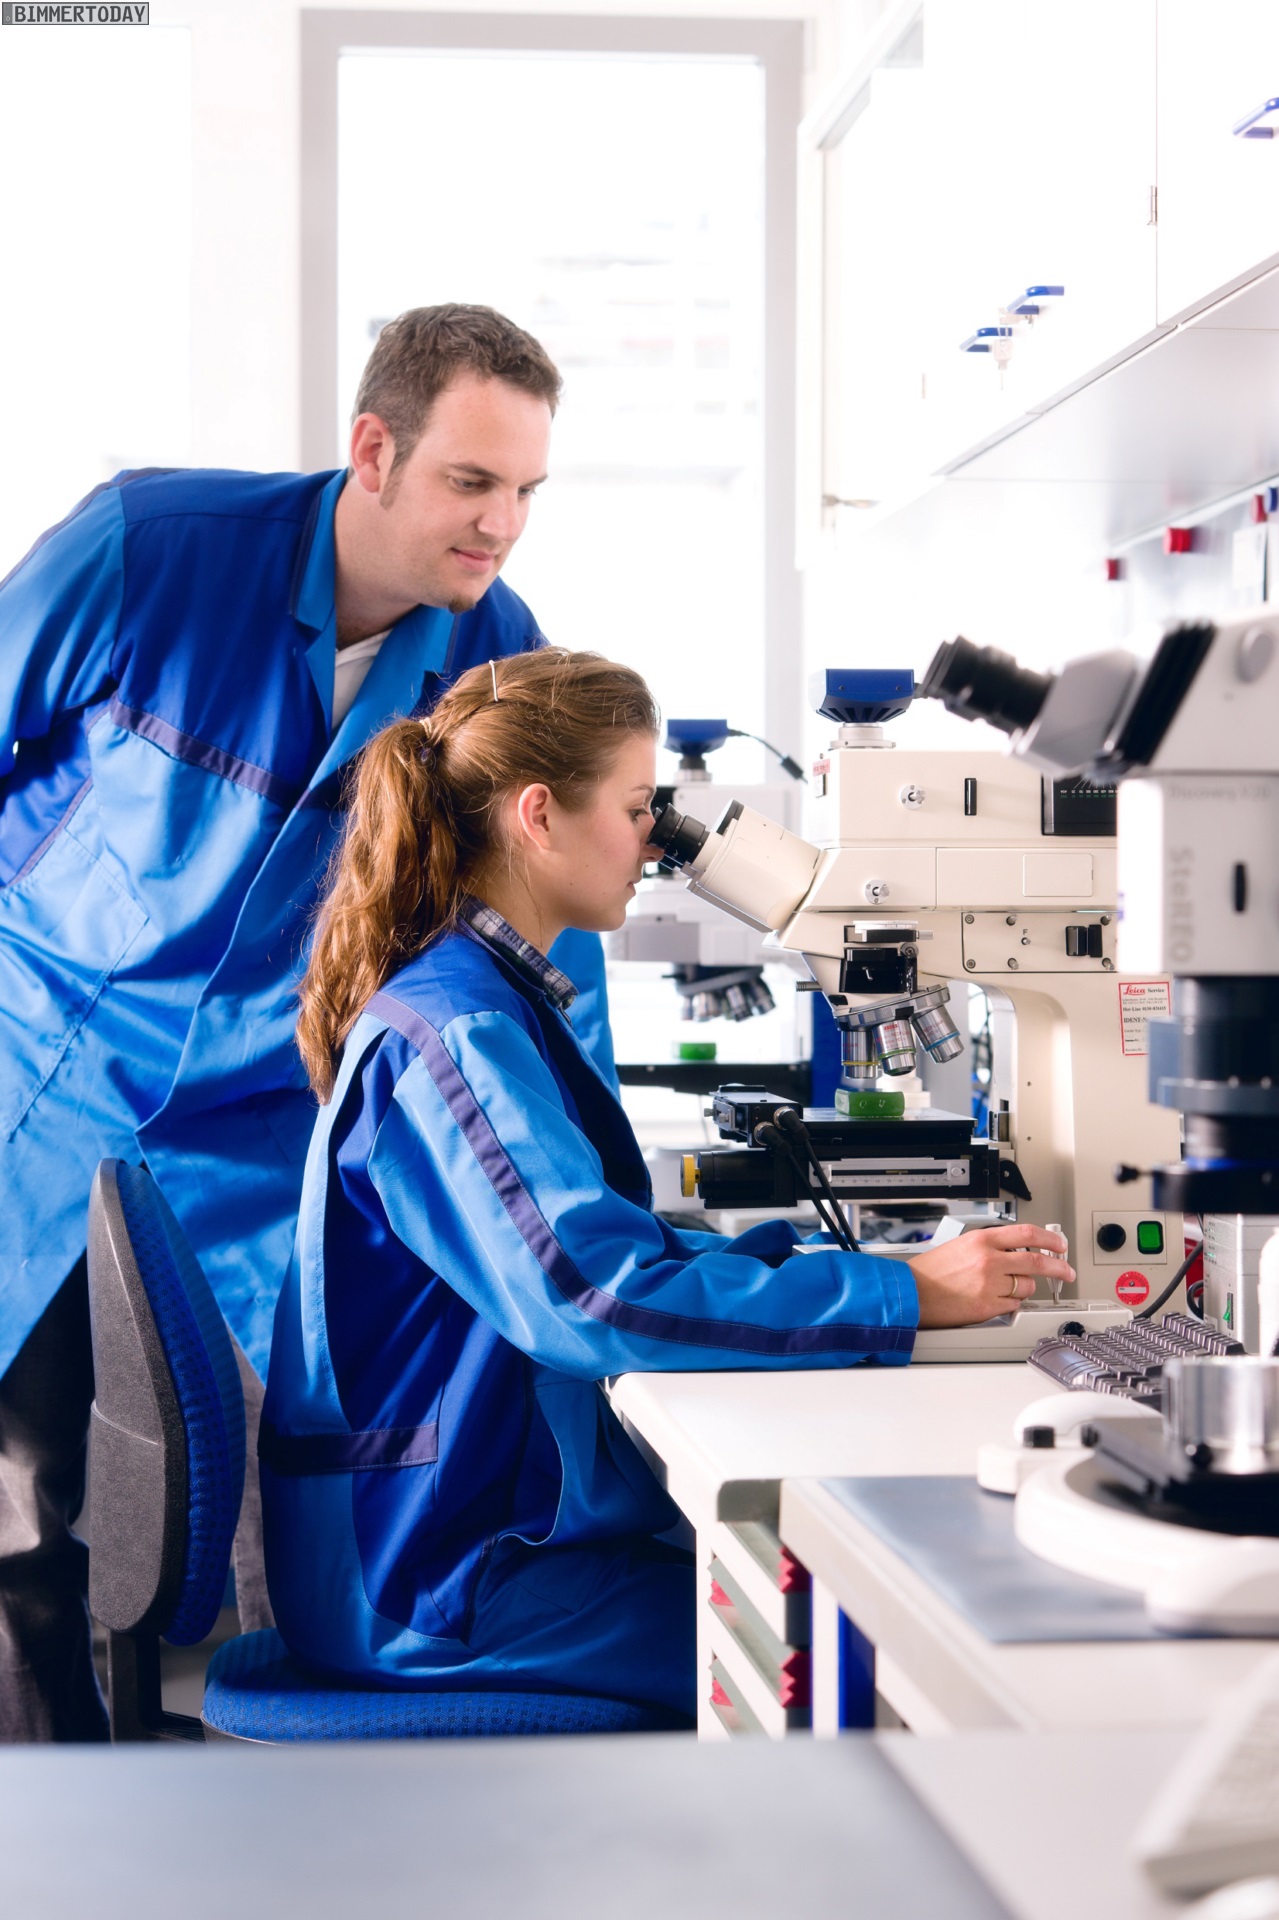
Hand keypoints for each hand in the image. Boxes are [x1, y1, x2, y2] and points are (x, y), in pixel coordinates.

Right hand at [907, 1225, 1073, 1329]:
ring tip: (1001, 1289)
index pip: (1027, 1234)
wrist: (910, 1293)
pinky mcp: (988, 1307)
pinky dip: (1008, 1305)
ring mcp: (990, 1284)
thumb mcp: (961, 1245)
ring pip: (1026, 1287)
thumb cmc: (931, 1272)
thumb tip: (1018, 1252)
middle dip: (1059, 1267)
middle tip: (1066, 1271)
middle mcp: (989, 1259)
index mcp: (982, 1240)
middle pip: (1038, 1261)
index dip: (1050, 1239)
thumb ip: (990, 1247)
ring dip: (1022, 1289)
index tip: (1060, 1244)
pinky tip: (991, 1300)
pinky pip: (1013, 1306)